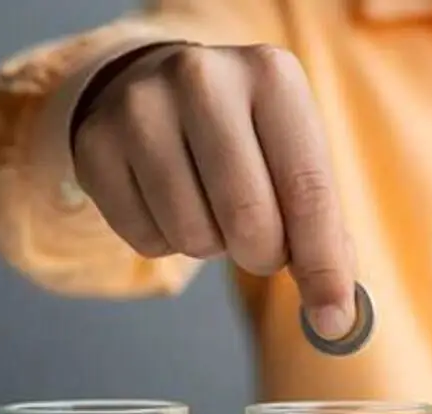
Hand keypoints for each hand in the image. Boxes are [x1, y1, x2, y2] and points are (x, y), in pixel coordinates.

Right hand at [72, 43, 356, 338]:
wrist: (157, 86)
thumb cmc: (247, 136)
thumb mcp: (296, 158)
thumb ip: (323, 232)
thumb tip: (335, 315)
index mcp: (272, 76)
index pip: (308, 189)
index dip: (323, 264)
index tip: (333, 318)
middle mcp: (204, 79)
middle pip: (250, 219)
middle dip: (263, 255)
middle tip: (261, 242)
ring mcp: (141, 107)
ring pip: (194, 236)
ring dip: (213, 245)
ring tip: (212, 206)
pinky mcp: (95, 143)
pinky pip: (145, 240)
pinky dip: (166, 241)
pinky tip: (169, 199)